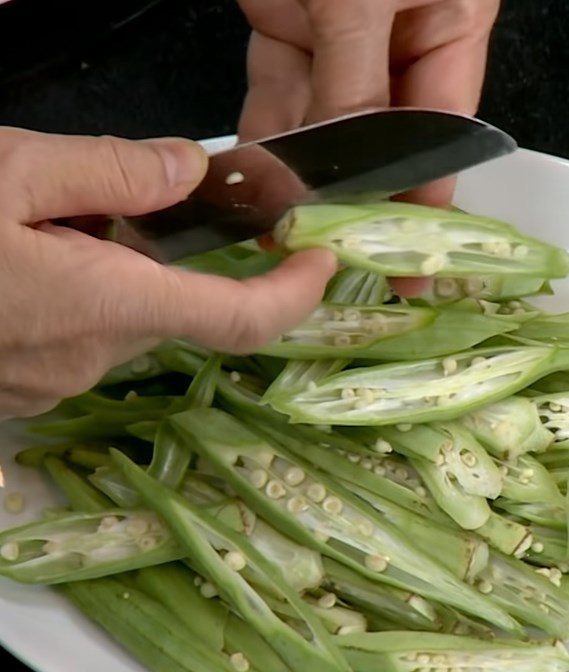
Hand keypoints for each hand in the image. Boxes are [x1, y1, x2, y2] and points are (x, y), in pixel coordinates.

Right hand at [0, 128, 335, 417]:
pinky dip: (70, 300)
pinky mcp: (24, 391)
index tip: (320, 261)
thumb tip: (190, 168)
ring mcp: (56, 383)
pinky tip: (13, 269)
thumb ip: (109, 170)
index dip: (293, 294)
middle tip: (79, 200)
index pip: (238, 315)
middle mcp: (95, 358)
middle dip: (149, 252)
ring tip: (31, 227)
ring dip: (103, 273)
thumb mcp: (6, 173)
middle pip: (169, 301)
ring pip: (119, 318)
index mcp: (109, 303)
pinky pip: (77, 338)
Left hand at [237, 0, 500, 295]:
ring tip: (279, 231)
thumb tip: (334, 168)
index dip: (421, 208)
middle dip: (349, 199)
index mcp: (448, 32)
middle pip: (376, 146)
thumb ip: (353, 83)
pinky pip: (277, 95)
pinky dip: (263, 136)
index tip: (409, 267)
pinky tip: (252, 180)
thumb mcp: (362, 0)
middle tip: (329, 258)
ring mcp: (339, 42)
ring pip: (320, 127)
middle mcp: (399, 50)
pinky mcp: (287, 31)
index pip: (436, 139)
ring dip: (297, 177)